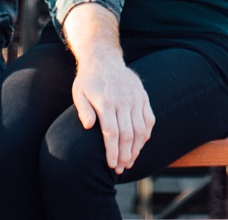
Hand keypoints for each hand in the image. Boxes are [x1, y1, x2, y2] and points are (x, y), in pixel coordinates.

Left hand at [71, 43, 154, 172]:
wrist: (104, 59)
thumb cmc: (88, 80)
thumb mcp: (78, 93)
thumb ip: (83, 110)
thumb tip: (89, 127)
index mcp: (106, 101)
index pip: (112, 133)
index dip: (112, 151)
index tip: (111, 165)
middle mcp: (123, 100)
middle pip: (127, 134)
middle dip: (125, 154)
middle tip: (121, 168)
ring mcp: (136, 98)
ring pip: (140, 129)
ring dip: (137, 148)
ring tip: (130, 161)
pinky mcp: (143, 96)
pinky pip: (149, 119)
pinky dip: (146, 135)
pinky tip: (140, 145)